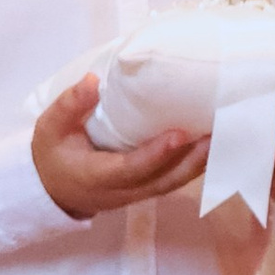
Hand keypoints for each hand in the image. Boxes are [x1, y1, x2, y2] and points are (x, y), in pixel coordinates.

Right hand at [30, 75, 205, 220]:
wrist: (51, 188)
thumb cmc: (52, 154)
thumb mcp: (49, 128)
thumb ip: (70, 105)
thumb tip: (93, 79)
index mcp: (97, 176)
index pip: (132, 168)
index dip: (157, 154)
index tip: (180, 134)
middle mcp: (121, 190)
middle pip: (164, 180)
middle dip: (194, 160)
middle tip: (218, 133)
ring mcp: (136, 194)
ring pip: (174, 183)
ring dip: (201, 163)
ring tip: (225, 136)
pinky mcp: (145, 190)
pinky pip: (174, 180)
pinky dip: (195, 166)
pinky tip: (213, 146)